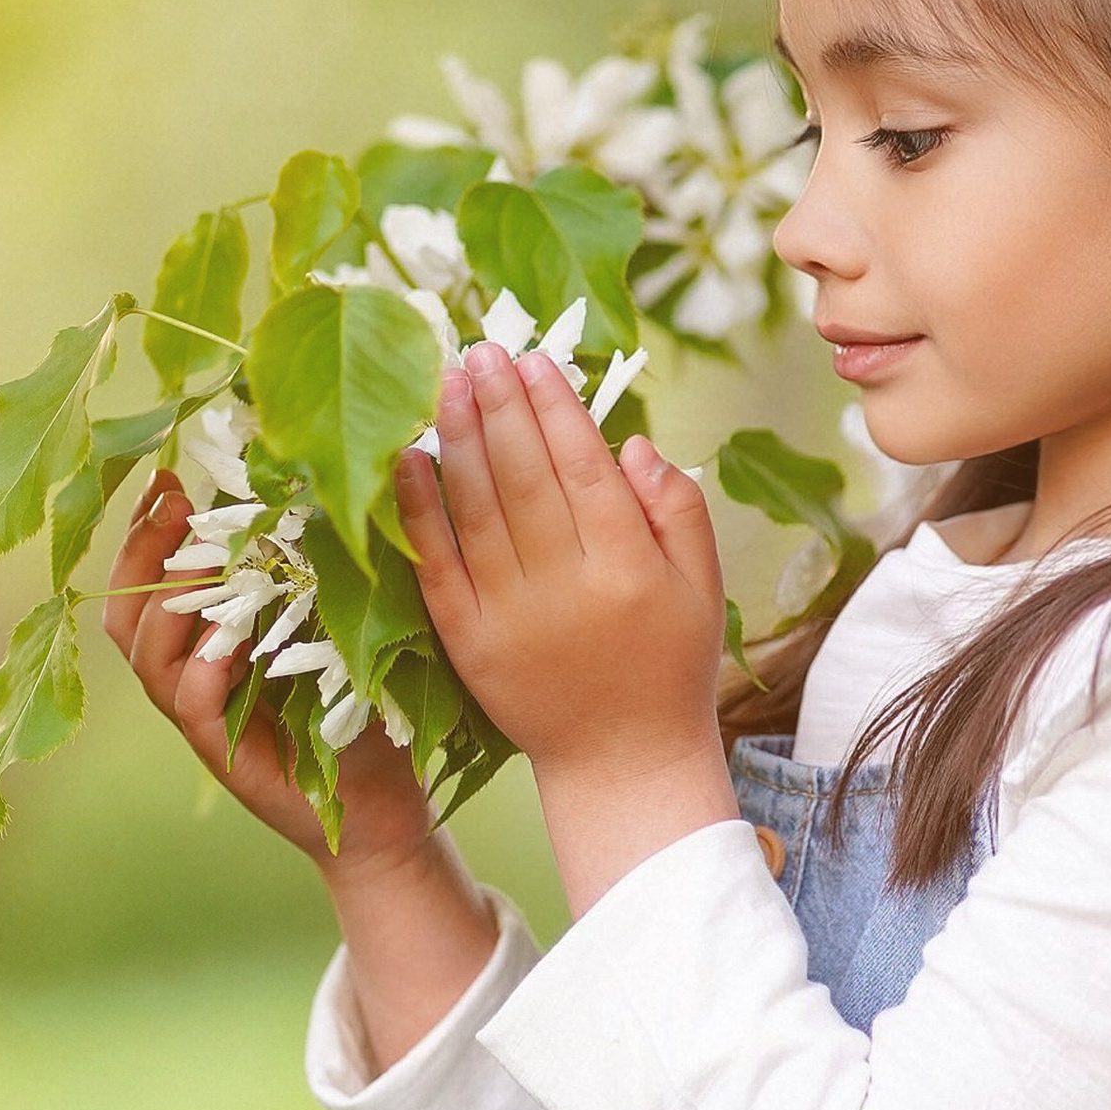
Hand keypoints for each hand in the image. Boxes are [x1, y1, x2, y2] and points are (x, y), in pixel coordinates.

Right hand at [103, 473, 498, 1068]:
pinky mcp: (228, 758)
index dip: (147, 530)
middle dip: (143, 554)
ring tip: (198, 557)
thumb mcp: (335, 628)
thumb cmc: (364, 709)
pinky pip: (197, 711)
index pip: (148, 581)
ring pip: (152, 660)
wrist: (385, 807)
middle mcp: (191, 679)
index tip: (169, 475)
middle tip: (170, 499)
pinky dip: (205, 674)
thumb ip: (309, 573)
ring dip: (171, 605)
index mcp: (206, 643)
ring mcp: (205, 721)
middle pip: (129, 615)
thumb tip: (309, 487)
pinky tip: (221, 644)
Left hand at [396, 345, 738, 910]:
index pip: (583, 469)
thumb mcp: (701, 585)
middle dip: (500, 406)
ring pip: (477, 511)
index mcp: (628, 570)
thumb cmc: (669, 664)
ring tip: (446, 382)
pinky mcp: (469, 643)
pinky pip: (436, 565)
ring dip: (458, 439)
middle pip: (524, 479)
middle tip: (480, 349)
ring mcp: (510, 617)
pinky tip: (409, 459)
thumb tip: (631, 441)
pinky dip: (419, 509)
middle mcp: (567, 589)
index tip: (535, 360)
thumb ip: (676, 508)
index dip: (556, 409)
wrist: (621, 760)